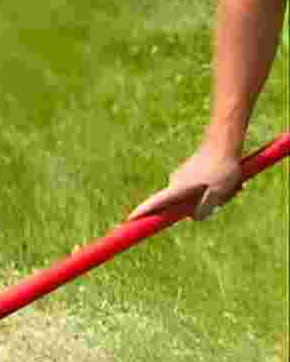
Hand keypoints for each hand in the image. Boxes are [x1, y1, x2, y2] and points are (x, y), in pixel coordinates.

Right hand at [129, 142, 247, 222]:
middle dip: (203, 206)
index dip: (143, 211)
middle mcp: (176, 182)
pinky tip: (229, 181)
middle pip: (184, 204)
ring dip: (213, 196)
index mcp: (179, 188)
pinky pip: (200, 188)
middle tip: (225, 197)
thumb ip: (206, 208)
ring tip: (231, 187)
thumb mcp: (218, 193)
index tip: (129, 219)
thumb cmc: (221, 169)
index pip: (156, 202)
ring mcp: (183, 177)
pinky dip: (214, 189)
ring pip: (196, 196)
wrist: (223, 142)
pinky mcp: (191, 173)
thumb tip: (195, 217)